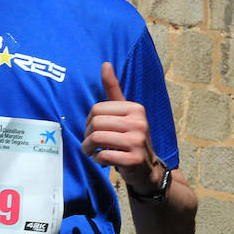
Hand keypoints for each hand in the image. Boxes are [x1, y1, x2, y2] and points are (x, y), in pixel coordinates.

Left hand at [83, 62, 162, 193]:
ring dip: (88, 148)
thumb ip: (114, 91)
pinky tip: (102, 160)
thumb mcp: (125, 114)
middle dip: (86, 136)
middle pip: (95, 123)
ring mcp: (138, 142)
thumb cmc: (131, 139)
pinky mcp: (134, 159)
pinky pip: (104, 156)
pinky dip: (98, 160)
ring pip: (97, 139)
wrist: (147, 169)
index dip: (88, 121)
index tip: (93, 130)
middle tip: (89, 144)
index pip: (97, 109)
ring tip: (92, 152)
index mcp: (136, 109)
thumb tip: (105, 64)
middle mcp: (139, 123)